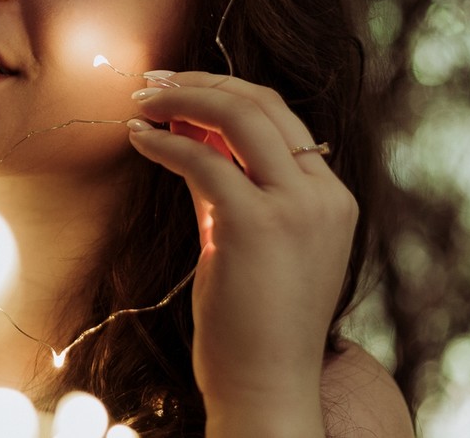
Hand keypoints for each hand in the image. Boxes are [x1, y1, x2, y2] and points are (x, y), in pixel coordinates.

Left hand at [127, 71, 356, 434]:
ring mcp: (295, 208)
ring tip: (139, 103)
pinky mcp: (255, 225)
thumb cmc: (254, 323)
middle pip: (262, 104)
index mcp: (332, 197)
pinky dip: (163, 142)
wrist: (266, 387)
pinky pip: (201, 159)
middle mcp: (323, 195)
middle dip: (201, 83)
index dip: (225, 92)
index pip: (281, 117)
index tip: (179, 88)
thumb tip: (188, 136)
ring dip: (180, 100)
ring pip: (237, 116)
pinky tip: (137, 139)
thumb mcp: (249, 239)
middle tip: (151, 82)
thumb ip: (230, 186)